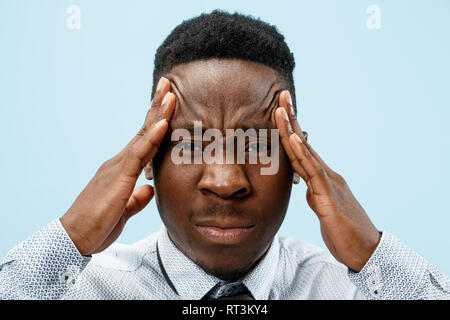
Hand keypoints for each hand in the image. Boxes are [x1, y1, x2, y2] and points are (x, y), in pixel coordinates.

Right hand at [60, 77, 175, 255]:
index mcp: (123, 169)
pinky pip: (138, 154)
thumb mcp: (124, 210)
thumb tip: (150, 188)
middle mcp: (120, 162)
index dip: (157, 122)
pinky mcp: (118, 178)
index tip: (167, 103)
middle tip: (167, 84)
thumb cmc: (97, 224)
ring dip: (158, 114)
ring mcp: (118, 167)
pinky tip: (162, 123)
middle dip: (157, 107)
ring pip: (143, 136)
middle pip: (144, 130)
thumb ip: (137, 198)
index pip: (144, 140)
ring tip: (170, 93)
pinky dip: (152, 137)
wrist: (75, 237)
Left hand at [274, 91, 380, 271]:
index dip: (291, 129)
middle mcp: (325, 174)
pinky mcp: (329, 196)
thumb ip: (315, 194)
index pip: (302, 149)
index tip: (281, 110)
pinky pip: (313, 172)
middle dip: (292, 118)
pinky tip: (293, 139)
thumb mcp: (323, 209)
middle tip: (282, 95)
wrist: (364, 251)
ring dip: (292, 130)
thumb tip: (306, 187)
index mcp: (322, 178)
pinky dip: (302, 154)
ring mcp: (328, 183)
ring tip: (281, 109)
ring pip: (306, 152)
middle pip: (304, 143)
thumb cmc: (344, 231)